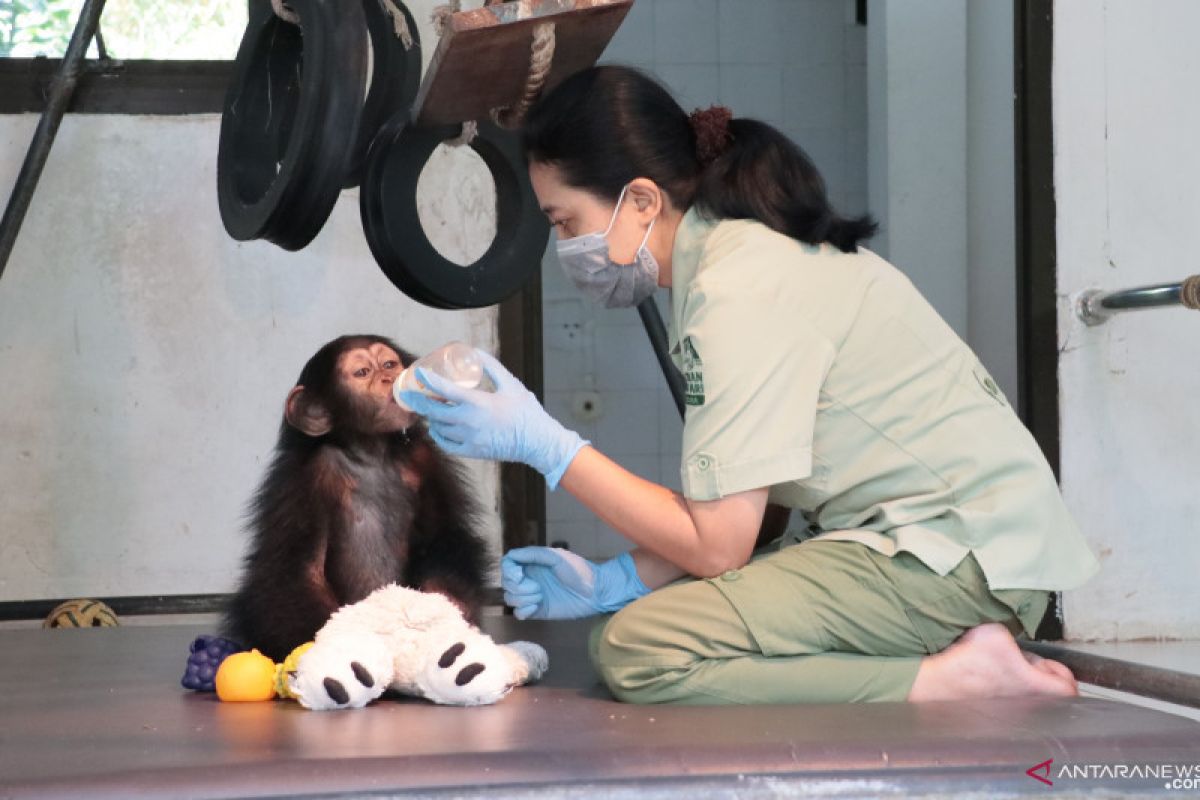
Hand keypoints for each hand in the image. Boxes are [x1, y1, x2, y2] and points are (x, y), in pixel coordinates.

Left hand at [398, 350, 587, 488]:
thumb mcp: (510, 383)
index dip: (428, 380)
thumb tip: (475, 352)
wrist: (538, 442)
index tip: (417, 373)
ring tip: (429, 408)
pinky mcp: (472, 451)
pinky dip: (438, 435)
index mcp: (478, 402)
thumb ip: (491, 366)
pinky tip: (438, 428)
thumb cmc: (526, 412)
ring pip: (438, 427)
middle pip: (433, 411)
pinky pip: (446, 444)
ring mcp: (469, 439)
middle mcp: (469, 421)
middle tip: (409, 394)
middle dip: (418, 401)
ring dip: (430, 417)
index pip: (444, 390)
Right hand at [500, 547, 649, 619]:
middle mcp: (530, 579)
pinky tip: (537, 606)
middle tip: (537, 588)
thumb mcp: (557, 557)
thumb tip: (512, 555)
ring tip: (541, 596)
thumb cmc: (579, 571)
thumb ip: (534, 554)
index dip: (508, 571)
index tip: (520, 575)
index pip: (508, 565)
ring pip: (511, 598)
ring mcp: (532, 595)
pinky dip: (524, 611)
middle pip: (506, 583)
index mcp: (533, 564)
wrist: (595, 592)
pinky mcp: (537, 611)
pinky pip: (518, 613)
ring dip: (523, 598)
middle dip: (518, 587)